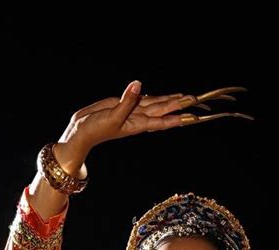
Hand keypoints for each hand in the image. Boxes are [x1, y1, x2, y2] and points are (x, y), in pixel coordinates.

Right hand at [54, 81, 252, 169]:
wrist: (79, 135)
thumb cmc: (93, 131)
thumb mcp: (110, 116)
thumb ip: (125, 101)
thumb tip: (139, 85)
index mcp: (139, 122)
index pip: (166, 116)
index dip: (181, 110)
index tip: (195, 106)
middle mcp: (140, 119)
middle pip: (167, 110)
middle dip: (183, 105)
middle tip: (200, 99)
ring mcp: (133, 113)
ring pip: (158, 105)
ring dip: (173, 101)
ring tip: (189, 97)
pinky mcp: (124, 108)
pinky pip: (145, 102)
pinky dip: (157, 99)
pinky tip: (165, 98)